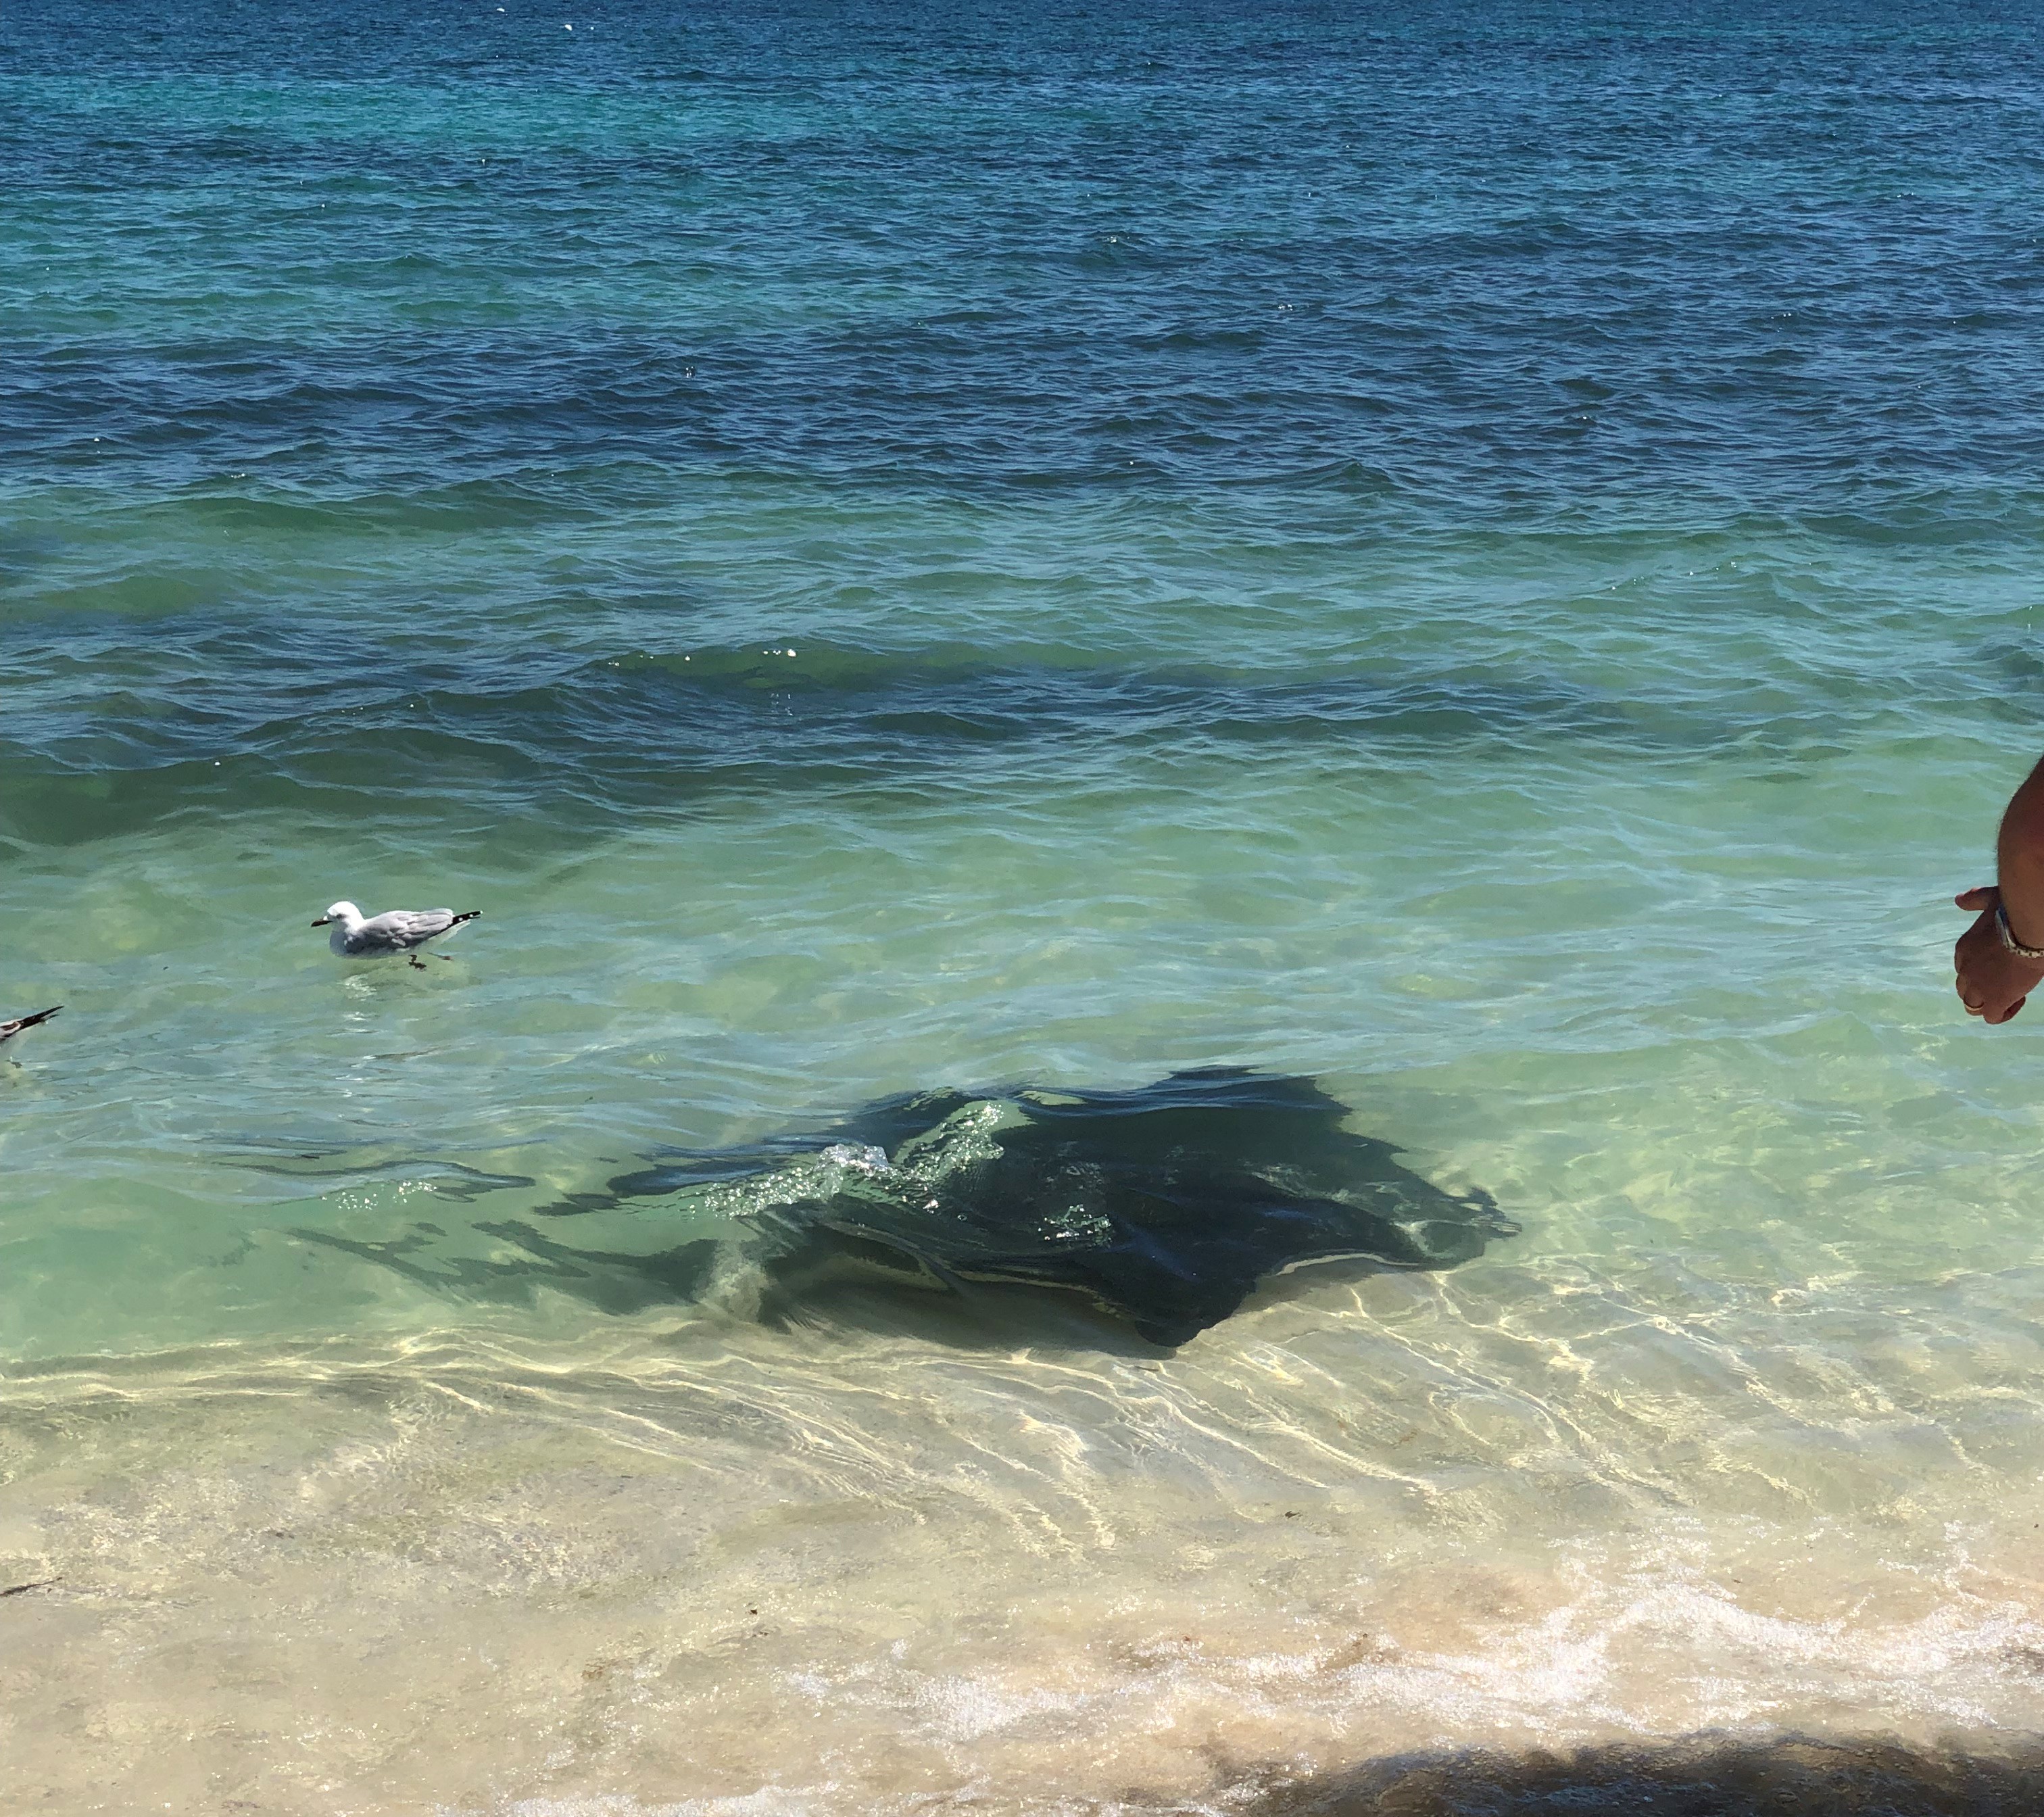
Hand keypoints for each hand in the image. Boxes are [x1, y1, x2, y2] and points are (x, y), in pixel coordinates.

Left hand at [1954, 886, 2043, 1023]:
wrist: (2027, 928)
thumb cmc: (2013, 912)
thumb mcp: (1989, 899)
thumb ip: (1974, 899)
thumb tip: (1959, 900)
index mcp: (1963, 949)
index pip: (1964, 968)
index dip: (1981, 970)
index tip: (2001, 964)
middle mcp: (1965, 970)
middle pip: (1964, 988)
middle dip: (1982, 989)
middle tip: (2006, 982)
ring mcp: (1978, 986)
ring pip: (1972, 1006)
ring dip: (1989, 1003)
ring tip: (2012, 994)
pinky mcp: (1996, 999)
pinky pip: (1992, 1017)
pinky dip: (2004, 1013)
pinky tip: (2019, 1000)